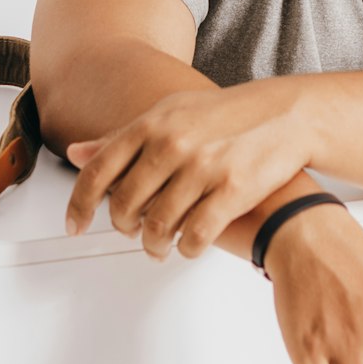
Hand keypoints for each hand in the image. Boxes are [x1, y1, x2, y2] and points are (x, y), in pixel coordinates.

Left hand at [64, 79, 311, 259]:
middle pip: (125, 205)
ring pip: (157, 227)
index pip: (98, 171)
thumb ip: (121, 136)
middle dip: (123, 228)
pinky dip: (185, 249)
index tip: (75, 226)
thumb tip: (76, 152)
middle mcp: (173, 144)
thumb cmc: (227, 116)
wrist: (288, 116)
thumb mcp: (169, 114)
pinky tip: (188, 245)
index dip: (79, 205)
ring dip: (153, 246)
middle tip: (131, 233)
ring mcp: (202, 168)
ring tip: (159, 246)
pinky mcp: (231, 191)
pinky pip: (193, 237)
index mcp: (152, 123)